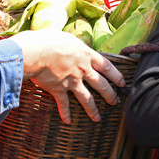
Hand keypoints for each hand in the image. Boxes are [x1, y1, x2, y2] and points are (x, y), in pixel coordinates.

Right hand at [8, 29, 125, 123]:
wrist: (37, 52)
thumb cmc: (49, 40)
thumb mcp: (67, 37)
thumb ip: (74, 45)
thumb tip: (73, 45)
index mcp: (86, 55)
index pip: (107, 66)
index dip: (116, 75)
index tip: (122, 82)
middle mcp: (83, 70)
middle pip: (101, 84)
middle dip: (110, 94)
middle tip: (115, 102)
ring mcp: (72, 81)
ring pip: (87, 98)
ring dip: (93, 110)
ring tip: (97, 118)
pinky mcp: (59, 89)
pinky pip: (64, 104)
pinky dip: (66, 113)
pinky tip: (68, 121)